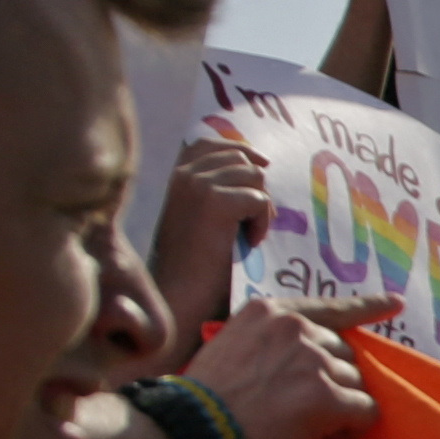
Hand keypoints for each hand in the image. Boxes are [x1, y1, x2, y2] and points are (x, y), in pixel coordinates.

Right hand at [154, 130, 269, 344]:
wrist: (180, 296)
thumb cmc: (194, 267)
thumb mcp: (201, 219)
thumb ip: (217, 192)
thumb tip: (258, 165)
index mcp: (177, 175)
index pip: (212, 143)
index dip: (241, 152)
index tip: (261, 171)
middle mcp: (183, 174)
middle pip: (241, 157)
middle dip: (256, 186)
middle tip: (253, 223)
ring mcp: (196, 185)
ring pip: (254, 176)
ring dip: (262, 205)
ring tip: (248, 235)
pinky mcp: (214, 202)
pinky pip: (259, 199)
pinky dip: (262, 222)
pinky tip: (249, 243)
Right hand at [188, 295, 384, 438]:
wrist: (191, 429)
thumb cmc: (206, 398)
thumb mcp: (233, 346)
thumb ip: (272, 342)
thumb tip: (314, 355)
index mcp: (271, 312)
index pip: (330, 307)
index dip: (367, 308)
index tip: (396, 303)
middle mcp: (296, 329)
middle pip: (344, 355)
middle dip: (332, 381)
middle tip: (300, 408)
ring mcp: (314, 360)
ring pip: (356, 384)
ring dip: (340, 406)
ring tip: (304, 424)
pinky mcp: (327, 396)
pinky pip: (365, 411)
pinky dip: (352, 427)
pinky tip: (324, 436)